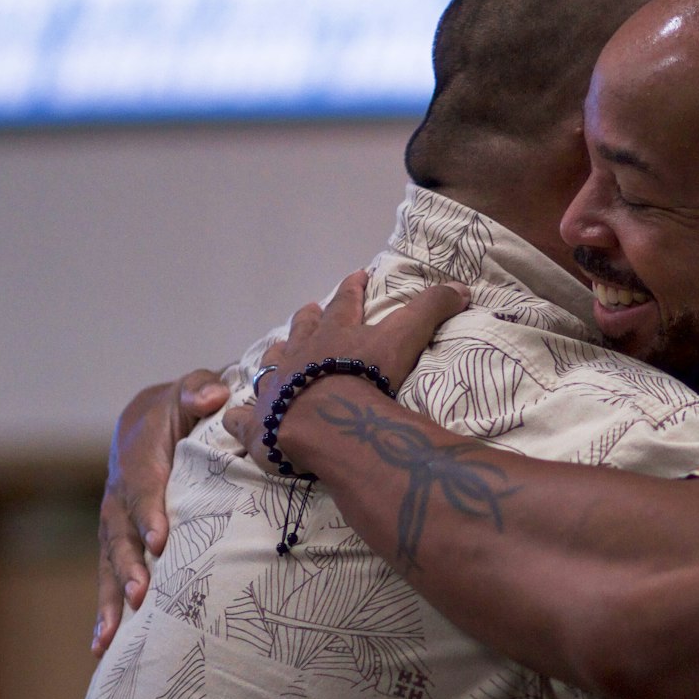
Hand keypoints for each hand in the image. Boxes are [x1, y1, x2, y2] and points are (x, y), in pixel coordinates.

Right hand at [92, 369, 227, 655]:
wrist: (147, 420)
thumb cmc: (183, 406)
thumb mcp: (191, 390)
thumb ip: (201, 389)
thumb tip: (216, 394)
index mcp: (141, 458)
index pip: (145, 486)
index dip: (150, 512)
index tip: (161, 540)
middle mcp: (120, 494)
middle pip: (121, 533)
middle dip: (130, 564)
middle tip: (141, 594)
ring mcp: (114, 522)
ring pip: (109, 562)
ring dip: (111, 598)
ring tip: (110, 637)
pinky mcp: (116, 542)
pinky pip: (108, 576)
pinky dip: (104, 610)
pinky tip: (103, 647)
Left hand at [221, 269, 468, 472]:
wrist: (322, 417)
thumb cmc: (363, 376)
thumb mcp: (404, 337)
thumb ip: (431, 310)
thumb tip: (462, 288)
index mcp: (334, 332)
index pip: (345, 301)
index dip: (352, 288)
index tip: (357, 275)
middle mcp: (299, 352)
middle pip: (302, 327)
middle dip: (308, 317)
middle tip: (310, 308)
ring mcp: (274, 386)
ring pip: (270, 363)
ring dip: (274, 355)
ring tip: (274, 350)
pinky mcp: (256, 422)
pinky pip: (242, 418)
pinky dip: (239, 416)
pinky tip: (235, 416)